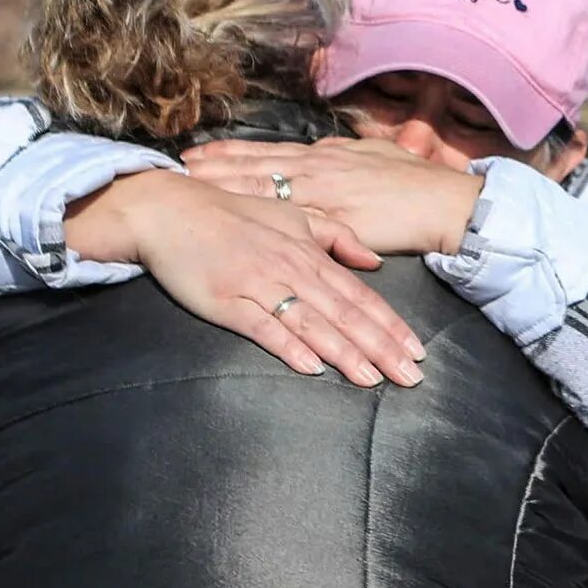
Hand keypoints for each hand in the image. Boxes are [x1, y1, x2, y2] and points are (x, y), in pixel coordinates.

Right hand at [68, 172, 425, 386]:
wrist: (170, 208)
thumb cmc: (233, 214)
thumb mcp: (292, 215)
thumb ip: (335, 236)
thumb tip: (373, 260)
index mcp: (308, 253)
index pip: (359, 295)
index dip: (390, 324)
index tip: (417, 350)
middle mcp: (291, 269)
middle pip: (344, 314)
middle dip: (381, 347)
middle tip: (410, 376)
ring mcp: (258, 285)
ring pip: (312, 323)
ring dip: (344, 353)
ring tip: (373, 379)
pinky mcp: (226, 300)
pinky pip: (262, 327)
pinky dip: (288, 346)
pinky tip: (312, 366)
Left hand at [184, 136, 486, 258]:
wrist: (444, 203)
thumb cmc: (416, 183)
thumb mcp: (375, 157)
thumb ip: (345, 156)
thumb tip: (323, 151)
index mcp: (326, 156)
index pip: (266, 151)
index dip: (229, 152)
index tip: (196, 152)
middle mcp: (318, 169)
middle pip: (253, 167)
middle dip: (213, 168)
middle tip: (174, 168)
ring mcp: (324, 193)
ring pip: (263, 187)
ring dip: (225, 187)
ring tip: (190, 186)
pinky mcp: (334, 219)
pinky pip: (287, 220)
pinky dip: (258, 219)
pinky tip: (235, 220)